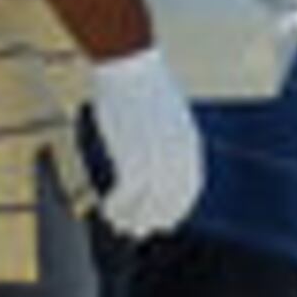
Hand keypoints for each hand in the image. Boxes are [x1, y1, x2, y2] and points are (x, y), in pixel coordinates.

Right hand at [85, 46, 203, 238]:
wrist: (130, 65)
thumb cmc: (144, 84)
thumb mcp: (168, 113)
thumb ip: (170, 139)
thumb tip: (162, 157)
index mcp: (190, 142)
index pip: (189, 187)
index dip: (176, 209)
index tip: (165, 222)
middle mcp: (177, 154)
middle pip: (169, 201)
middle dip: (153, 219)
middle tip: (138, 232)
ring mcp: (156, 156)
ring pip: (147, 202)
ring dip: (131, 218)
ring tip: (118, 224)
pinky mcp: (132, 155)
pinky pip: (126, 194)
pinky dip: (117, 206)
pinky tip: (106, 209)